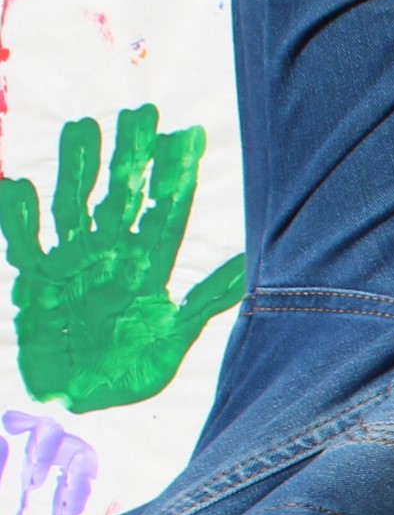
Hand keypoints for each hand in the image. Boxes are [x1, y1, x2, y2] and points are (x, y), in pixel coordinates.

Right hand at [0, 107, 244, 413]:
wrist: (82, 401)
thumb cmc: (130, 371)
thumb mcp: (175, 336)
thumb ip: (206, 298)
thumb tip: (249, 266)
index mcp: (147, 267)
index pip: (165, 211)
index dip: (177, 175)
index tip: (189, 136)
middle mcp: (110, 255)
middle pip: (120, 194)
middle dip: (130, 155)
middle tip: (140, 112)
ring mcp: (71, 261)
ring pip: (73, 202)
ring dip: (76, 167)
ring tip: (84, 126)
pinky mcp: (34, 278)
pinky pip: (23, 239)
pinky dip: (20, 215)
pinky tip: (19, 184)